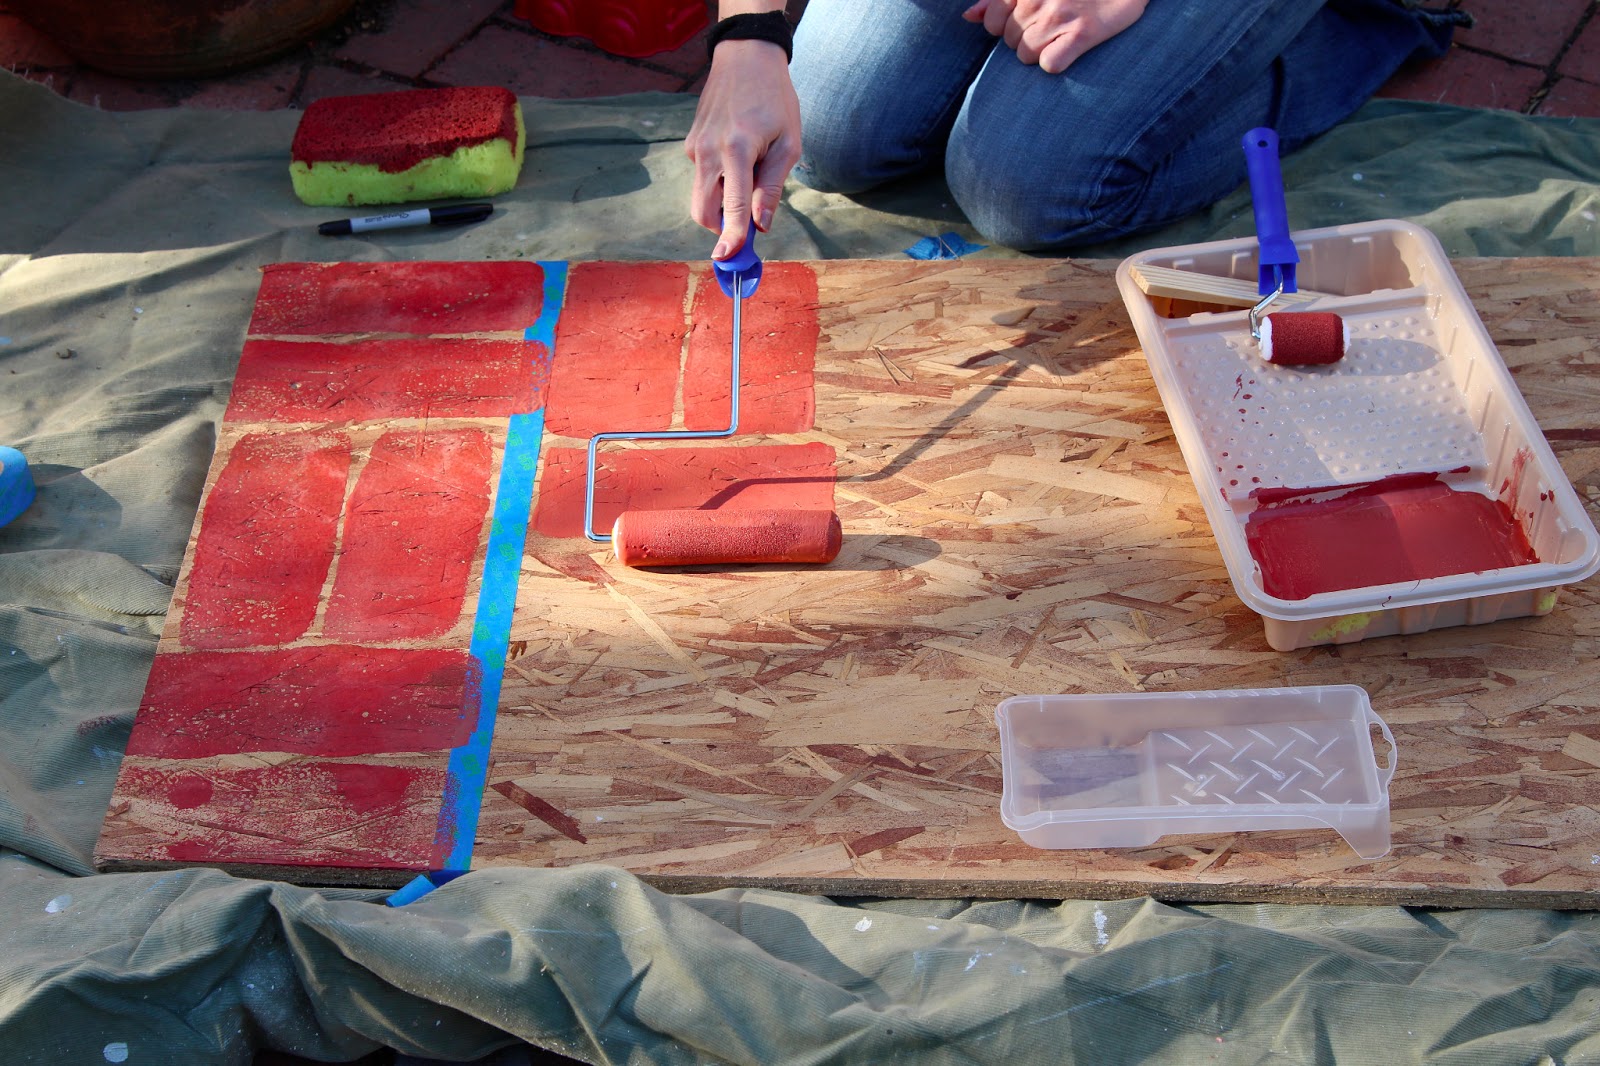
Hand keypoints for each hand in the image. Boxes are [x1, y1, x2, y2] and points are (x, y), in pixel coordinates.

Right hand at [685, 39, 800, 259]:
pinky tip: (738, 153)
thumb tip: (761, 225)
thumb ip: (772, 187)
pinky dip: (719, 180)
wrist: (745, 57)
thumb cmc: (775, 99)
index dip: (730, 237)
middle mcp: (709, 149)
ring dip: (721, 203)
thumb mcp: (788, 143)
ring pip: (700, 197)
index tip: (727, 260)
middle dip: (722, 227)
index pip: (731, 205)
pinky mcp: (690, 143)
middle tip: (747, 226)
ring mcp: (694, 147)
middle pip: (704, 211)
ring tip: (749, 174)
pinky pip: (703, 176)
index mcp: (738, 148)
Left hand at [961, 0, 1146, 73]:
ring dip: (1042, 52)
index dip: (1007, 28)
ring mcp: (1059, 16)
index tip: (1029, 21)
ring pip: (1026, 56)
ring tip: (1063, 35)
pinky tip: (1071, 47)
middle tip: (1053, 25)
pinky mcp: (1082, 33)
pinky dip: (1057, 62)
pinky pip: (1050, 65)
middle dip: (1026, 39)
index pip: (993, 23)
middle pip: (1011, 42)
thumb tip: (970, 17)